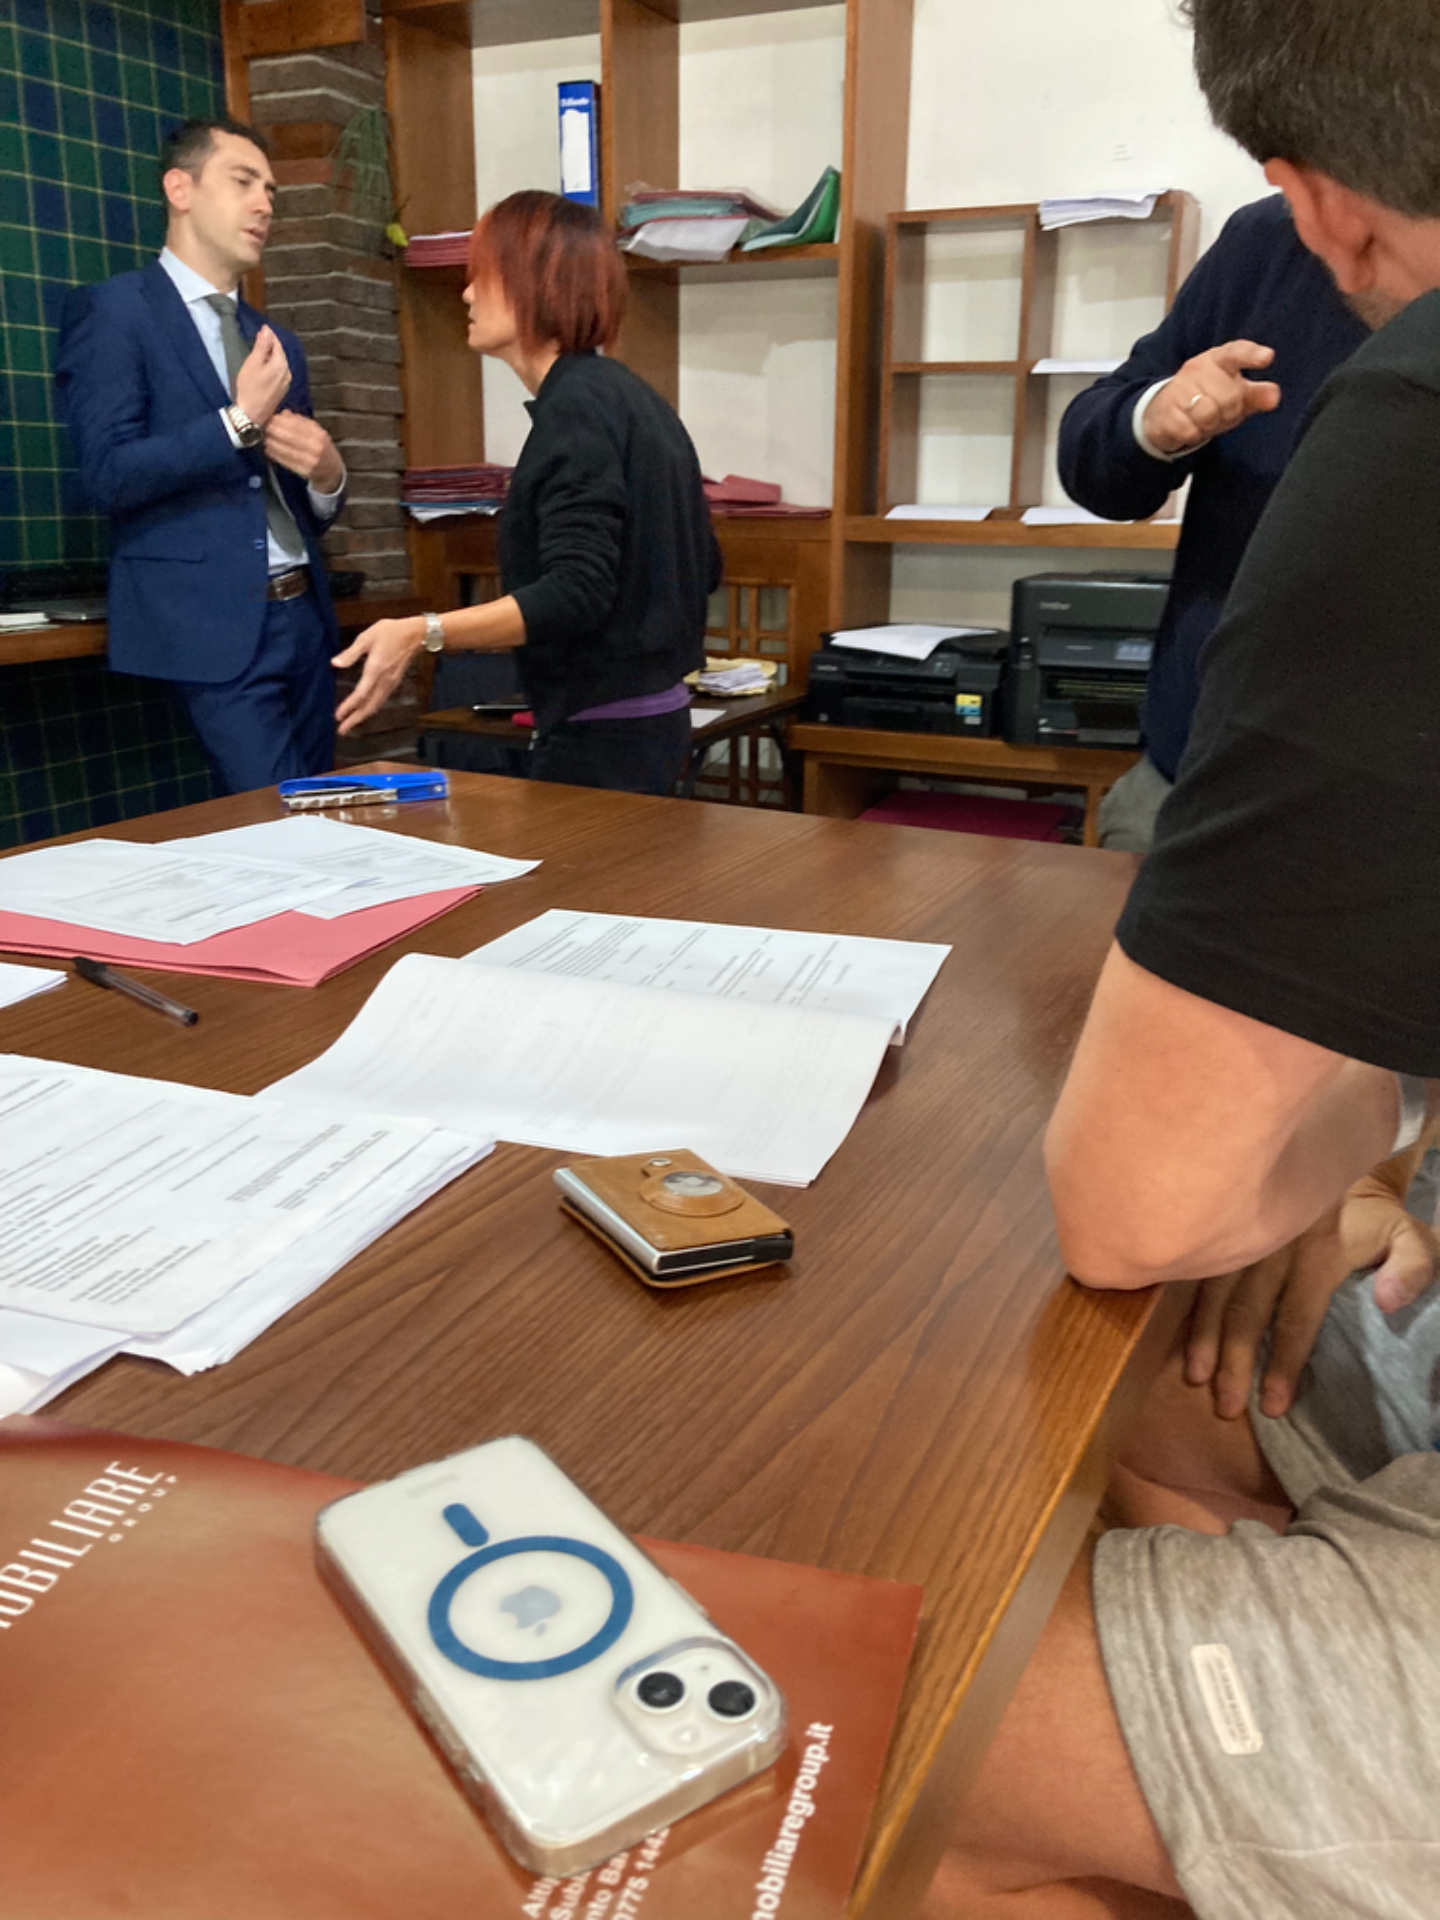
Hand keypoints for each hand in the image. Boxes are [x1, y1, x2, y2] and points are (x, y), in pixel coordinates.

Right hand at [234, 325, 291, 425]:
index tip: (263, 328)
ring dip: (271, 355)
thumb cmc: (250, 387)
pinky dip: (272, 365)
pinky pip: (279, 372)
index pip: (277, 344)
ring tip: (261, 349)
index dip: (269, 335)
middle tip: (260, 336)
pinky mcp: (282, 390)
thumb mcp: (253, 363)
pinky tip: (264, 365)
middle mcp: (287, 372)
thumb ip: (262, 346)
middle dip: (271, 344)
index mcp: (281, 364)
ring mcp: (286, 382)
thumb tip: (267, 330)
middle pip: (279, 353)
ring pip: (279, 363)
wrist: (251, 413)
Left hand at [264, 410, 343, 491]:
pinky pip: (286, 462)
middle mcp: (316, 447)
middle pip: (289, 437)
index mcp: (319, 434)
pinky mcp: (304, 472)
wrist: (331, 470)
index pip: (296, 425)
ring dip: (272, 443)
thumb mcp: (315, 431)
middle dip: (274, 431)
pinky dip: (275, 455)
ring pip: (286, 450)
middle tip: (264, 427)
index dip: (280, 421)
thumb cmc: (321, 446)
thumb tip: (283, 413)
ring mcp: (310, 461)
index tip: (270, 418)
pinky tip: (268, 449)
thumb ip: (300, 421)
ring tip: (265, 438)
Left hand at [333, 618, 424, 734]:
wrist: (415, 634)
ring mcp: (390, 683)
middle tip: (342, 730)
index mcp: (375, 670)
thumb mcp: (367, 637)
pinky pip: (381, 700)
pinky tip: (366, 711)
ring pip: (376, 705)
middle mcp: (384, 681)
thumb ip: (351, 653)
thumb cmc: (390, 632)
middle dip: (355, 719)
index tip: (338, 716)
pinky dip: (371, 709)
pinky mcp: (394, 683)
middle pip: (369, 706)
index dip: (349, 707)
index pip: (361, 694)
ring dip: (363, 716)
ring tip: (351, 724)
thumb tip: (335, 664)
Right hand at [1142, 340, 1281, 455]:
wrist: (1165, 413)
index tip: (1267, 358)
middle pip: (1229, 396)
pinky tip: (1188, 427)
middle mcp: (1197, 368)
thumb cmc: (1207, 399)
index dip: (1252, 355)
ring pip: (1207, 413)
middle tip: (1219, 412)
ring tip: (1203, 420)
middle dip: (1228, 413)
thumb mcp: (1236, 395)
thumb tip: (1274, 397)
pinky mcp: (1166, 409)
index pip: (1237, 352)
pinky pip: (1190, 429)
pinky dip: (1193, 434)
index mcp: (1219, 359)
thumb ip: (1258, 395)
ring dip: (1210, 424)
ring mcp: (1179, 387)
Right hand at [1185, 1157, 1438, 1421]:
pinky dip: (1186, 1303)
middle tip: (1225, 1407)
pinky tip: (1173, 1332)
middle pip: (1248, 1309)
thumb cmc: (1371, 1215)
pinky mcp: (1223, 1229)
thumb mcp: (1408, 1233)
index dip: (1283, 1361)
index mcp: (1319, 1251)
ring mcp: (1243, 1236)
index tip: (1273, 1405)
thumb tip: (1388, 1303)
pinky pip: (1198, 1269)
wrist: (1330, 1154)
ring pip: (1214, 1289)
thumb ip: (1413, 1267)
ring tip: (1195, 1376)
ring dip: (1202, 1335)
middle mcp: (1273, 1245)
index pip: (1297, 1315)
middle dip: (1234, 1360)